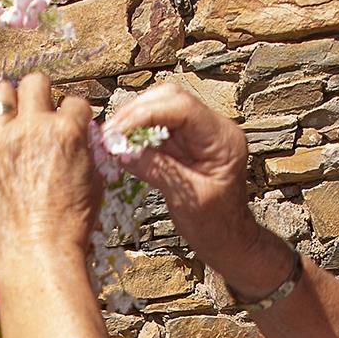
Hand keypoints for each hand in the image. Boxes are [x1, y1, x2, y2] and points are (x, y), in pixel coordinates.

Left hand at [0, 72, 101, 265]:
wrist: (38, 252)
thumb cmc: (70, 226)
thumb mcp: (94, 184)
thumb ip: (85, 153)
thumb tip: (80, 141)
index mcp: (67, 132)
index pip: (75, 102)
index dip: (73, 115)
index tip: (69, 126)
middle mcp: (33, 128)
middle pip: (35, 83)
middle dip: (40, 95)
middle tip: (38, 114)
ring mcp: (2, 140)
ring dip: (6, 102)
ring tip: (8, 120)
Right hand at [108, 81, 282, 290]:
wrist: (229, 240)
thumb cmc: (216, 226)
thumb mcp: (186, 200)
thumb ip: (156, 170)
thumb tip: (122, 151)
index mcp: (222, 139)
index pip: (181, 107)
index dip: (145, 114)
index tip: (118, 131)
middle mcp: (213, 128)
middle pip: (170, 98)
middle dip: (136, 112)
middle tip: (109, 134)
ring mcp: (198, 133)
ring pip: (161, 107)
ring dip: (133, 121)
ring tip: (111, 140)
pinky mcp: (185, 142)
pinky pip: (158, 126)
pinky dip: (137, 133)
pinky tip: (121, 146)